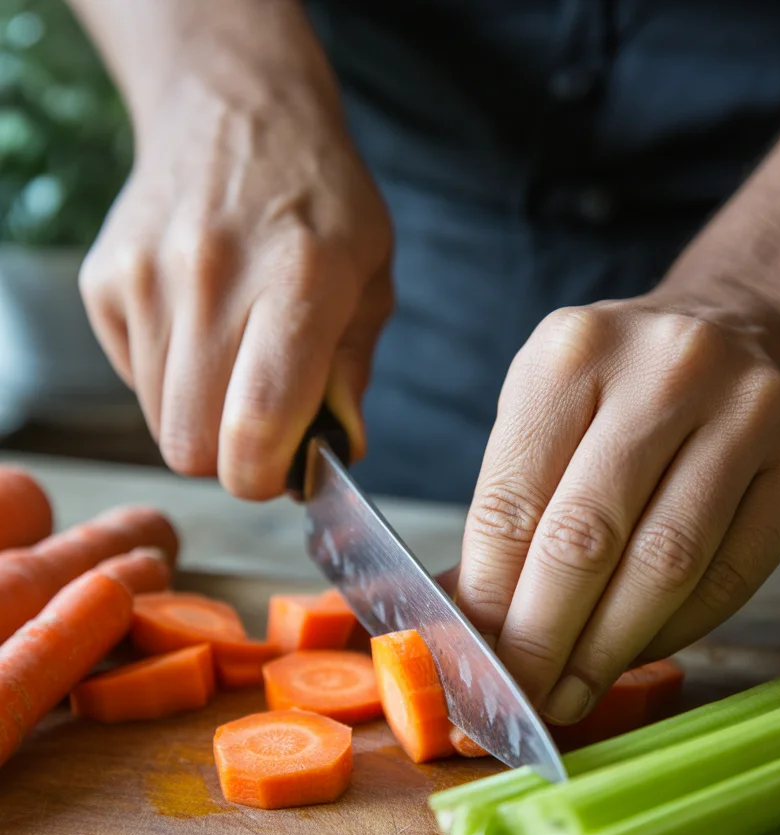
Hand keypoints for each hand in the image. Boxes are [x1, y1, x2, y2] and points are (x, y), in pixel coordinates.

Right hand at [79, 24, 391, 499]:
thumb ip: (353, 373)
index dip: (263, 476)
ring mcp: (147, 277)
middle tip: (263, 424)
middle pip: (190, 446)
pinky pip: (134, 379)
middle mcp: (212, 278)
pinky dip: (170, 379)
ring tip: (235, 360)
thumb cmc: (319, 201)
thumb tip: (329, 455)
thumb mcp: (371, 278)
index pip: (255, 423)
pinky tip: (200, 329)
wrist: (233, 110)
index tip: (281, 471)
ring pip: (159, 421)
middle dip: (229, 458)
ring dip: (201, 418)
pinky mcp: (105, 280)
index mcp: (299, 281)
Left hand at [455, 297, 779, 722]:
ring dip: (608, 649)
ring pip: (666, 566)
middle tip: (524, 695)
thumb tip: (473, 625)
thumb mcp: (547, 411)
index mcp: (573, 353)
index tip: (475, 664)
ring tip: (572, 692)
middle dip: (543, 638)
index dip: (488, 601)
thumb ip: (510, 507)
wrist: (743, 337)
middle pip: (586, 538)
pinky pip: (730, 578)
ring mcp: (749, 412)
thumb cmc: (621, 394)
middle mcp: (666, 369)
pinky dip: (674, 631)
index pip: (511, 502)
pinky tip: (636, 650)